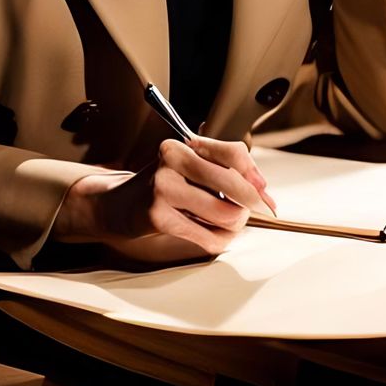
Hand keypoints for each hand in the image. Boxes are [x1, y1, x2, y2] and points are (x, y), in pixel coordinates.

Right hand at [54, 135, 275, 259]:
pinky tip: (210, 234)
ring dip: (233, 226)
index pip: (233, 153)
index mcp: (183, 145)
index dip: (255, 175)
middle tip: (248, 212)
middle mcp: (171, 161)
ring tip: (224, 223)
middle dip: (249, 205)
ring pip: (226, 215)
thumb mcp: (191, 167)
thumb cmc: (166, 185)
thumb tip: (264, 194)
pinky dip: (218, 240)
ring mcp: (163, 189)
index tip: (263, 193)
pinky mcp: (158, 217)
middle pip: (234, 186)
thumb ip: (227, 173)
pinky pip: (208, 238)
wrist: (121, 204)